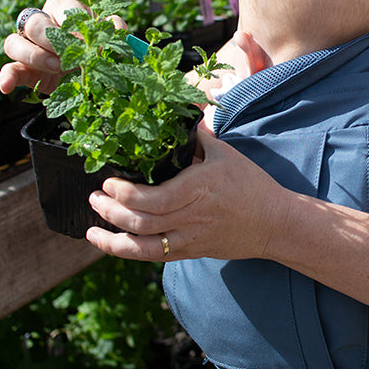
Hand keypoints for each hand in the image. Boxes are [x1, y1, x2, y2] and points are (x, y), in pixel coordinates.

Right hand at [0, 0, 127, 96]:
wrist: (91, 77)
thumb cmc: (98, 48)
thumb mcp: (108, 37)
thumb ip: (113, 29)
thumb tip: (115, 26)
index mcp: (63, 6)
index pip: (60, 5)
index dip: (73, 23)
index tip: (86, 41)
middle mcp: (40, 21)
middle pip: (34, 22)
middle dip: (52, 40)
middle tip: (69, 56)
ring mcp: (27, 45)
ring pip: (13, 42)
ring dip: (34, 56)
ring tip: (56, 68)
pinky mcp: (22, 69)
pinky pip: (7, 69)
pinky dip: (5, 77)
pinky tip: (6, 87)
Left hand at [85, 130, 289, 261]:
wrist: (274, 223)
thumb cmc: (251, 185)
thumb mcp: (225, 153)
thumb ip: (198, 135)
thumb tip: (181, 113)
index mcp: (199, 189)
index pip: (154, 199)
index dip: (125, 194)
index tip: (108, 182)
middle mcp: (192, 217)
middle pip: (142, 222)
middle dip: (111, 211)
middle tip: (94, 198)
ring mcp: (190, 238)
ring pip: (144, 247)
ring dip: (113, 238)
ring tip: (94, 225)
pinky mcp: (191, 252)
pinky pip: (154, 256)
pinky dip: (129, 252)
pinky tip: (112, 242)